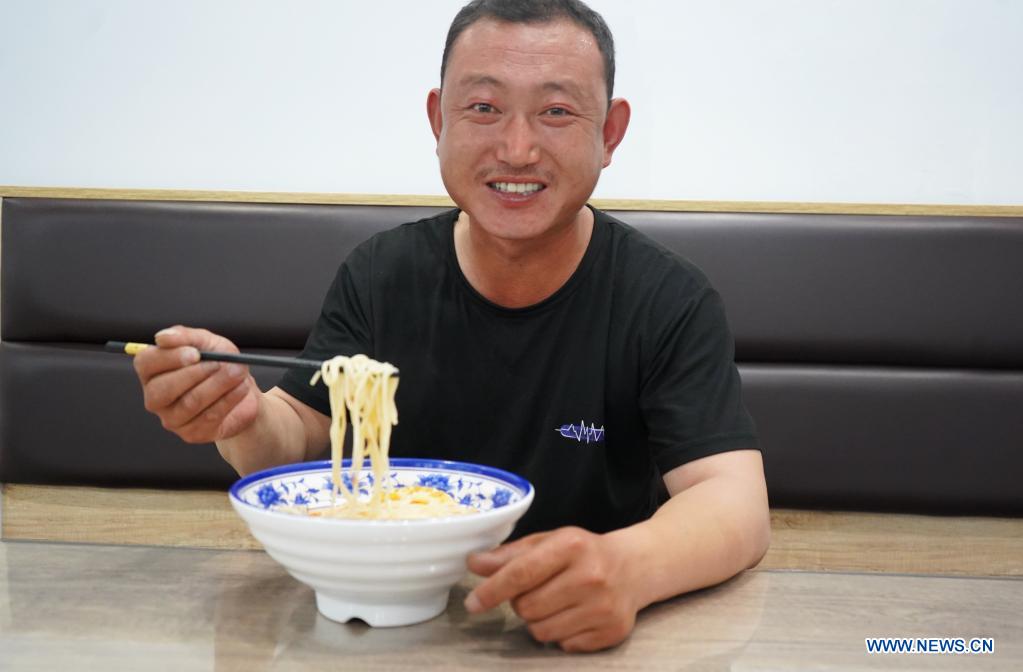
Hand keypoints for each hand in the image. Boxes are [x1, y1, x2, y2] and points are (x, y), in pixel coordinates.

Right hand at [132, 325, 259, 443]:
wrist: (242, 389)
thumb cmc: (219, 363)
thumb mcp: (207, 342)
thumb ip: (185, 336)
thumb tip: (162, 337)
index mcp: (152, 370)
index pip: (146, 363)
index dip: (169, 358)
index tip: (196, 353)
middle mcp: (155, 397)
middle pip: (162, 389)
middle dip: (196, 374)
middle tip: (221, 364)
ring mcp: (172, 419)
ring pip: (189, 403)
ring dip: (218, 385)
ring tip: (238, 372)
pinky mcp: (192, 434)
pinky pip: (209, 417)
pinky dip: (229, 399)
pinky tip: (241, 388)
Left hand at [464, 527, 639, 651]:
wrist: (634, 567)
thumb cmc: (583, 553)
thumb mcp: (548, 542)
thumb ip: (510, 555)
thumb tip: (474, 564)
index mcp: (572, 546)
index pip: (521, 573)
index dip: (492, 590)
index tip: (473, 603)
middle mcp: (591, 576)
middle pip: (527, 607)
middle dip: (521, 602)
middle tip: (537, 590)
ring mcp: (603, 607)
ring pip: (542, 631)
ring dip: (539, 620)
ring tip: (556, 602)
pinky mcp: (611, 632)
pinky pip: (564, 646)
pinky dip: (561, 634)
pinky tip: (574, 615)